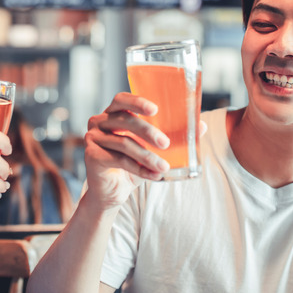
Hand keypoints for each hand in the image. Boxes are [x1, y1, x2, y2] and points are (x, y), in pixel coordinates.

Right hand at [83, 92, 170, 208]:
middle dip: (148, 131)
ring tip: (164, 167)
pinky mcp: (91, 156)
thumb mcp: (152, 150)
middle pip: (124, 120)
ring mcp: (92, 139)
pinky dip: (139, 168)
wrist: (111, 193)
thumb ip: (173, 136)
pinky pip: (118, 160)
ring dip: (147, 156)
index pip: (121, 100)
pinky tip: (154, 176)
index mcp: (112, 114)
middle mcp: (99, 122)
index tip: (155, 109)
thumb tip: (201, 127)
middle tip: (166, 143)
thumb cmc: (131, 166)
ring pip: (123, 143)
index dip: (137, 101)